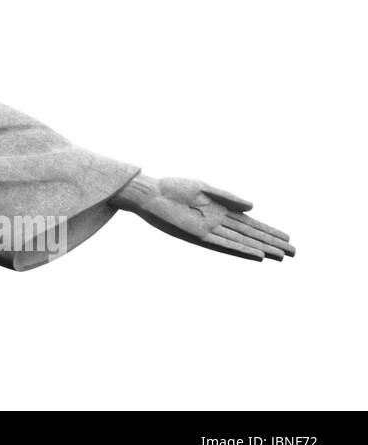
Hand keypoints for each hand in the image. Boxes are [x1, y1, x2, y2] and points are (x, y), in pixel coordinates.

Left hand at [111, 175, 294, 261]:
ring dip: (261, 249)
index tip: (288, 238)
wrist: (150, 193)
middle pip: (250, 235)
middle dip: (272, 243)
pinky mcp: (197, 236)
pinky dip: (240, 250)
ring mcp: (209, 231)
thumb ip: (229, 197)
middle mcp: (218, 223)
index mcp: (220, 210)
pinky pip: (223, 245)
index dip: (269, 231)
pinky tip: (257, 255)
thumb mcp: (205, 188)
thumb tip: (254, 207)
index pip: (250, 224)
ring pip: (241, 242)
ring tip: (281, 256)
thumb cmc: (174, 188)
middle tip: (294, 252)